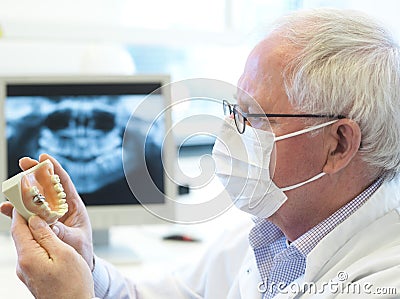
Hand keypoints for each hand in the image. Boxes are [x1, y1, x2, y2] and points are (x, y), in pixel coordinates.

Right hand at [1, 153, 93, 269]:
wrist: (77, 263)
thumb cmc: (81, 250)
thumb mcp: (75, 240)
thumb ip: (62, 232)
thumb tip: (46, 224)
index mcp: (73, 206)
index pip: (64, 183)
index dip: (55, 169)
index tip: (44, 157)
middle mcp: (60, 207)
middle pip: (47, 186)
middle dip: (35, 173)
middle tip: (24, 163)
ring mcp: (49, 215)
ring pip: (34, 198)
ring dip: (23, 190)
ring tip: (12, 184)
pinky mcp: (39, 224)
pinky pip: (26, 215)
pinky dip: (16, 211)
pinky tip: (6, 207)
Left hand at [11, 210, 93, 298]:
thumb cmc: (73, 284)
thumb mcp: (64, 254)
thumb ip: (48, 236)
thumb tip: (36, 221)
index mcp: (28, 257)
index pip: (18, 227)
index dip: (22, 210)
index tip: (28, 196)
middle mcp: (23, 264)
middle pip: (21, 234)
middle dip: (28, 218)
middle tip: (39, 203)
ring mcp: (27, 271)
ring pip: (27, 243)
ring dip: (35, 230)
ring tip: (48, 218)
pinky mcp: (33, 275)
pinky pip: (33, 253)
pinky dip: (39, 242)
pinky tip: (50, 238)